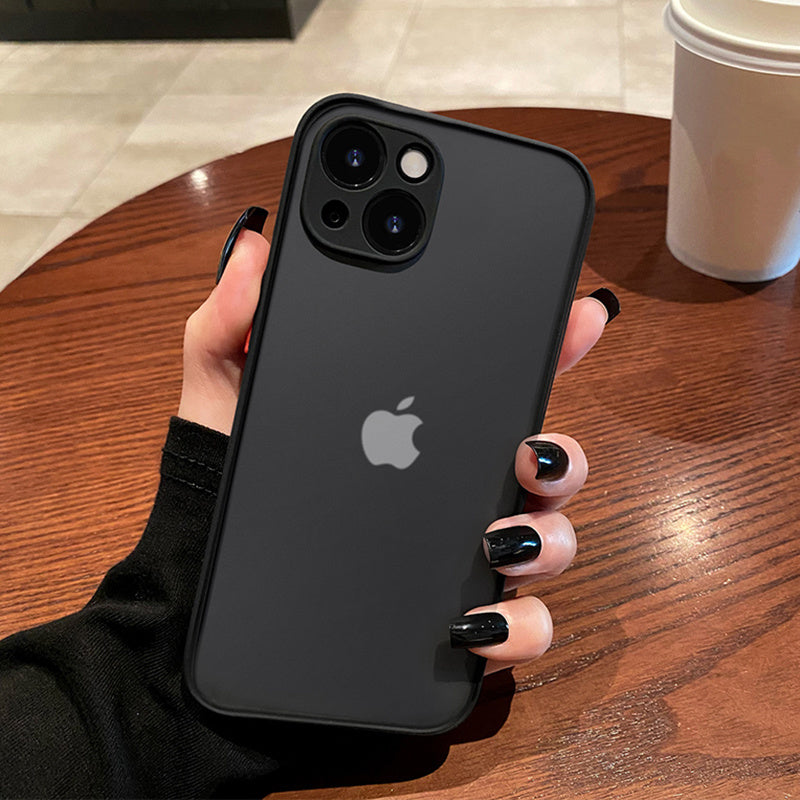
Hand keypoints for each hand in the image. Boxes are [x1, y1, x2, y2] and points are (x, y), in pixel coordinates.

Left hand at [178, 224, 616, 673]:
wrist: (204, 571)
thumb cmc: (223, 476)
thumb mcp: (223, 390)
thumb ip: (233, 320)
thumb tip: (255, 249)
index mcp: (415, 424)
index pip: (497, 378)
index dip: (550, 345)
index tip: (580, 315)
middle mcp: (453, 484)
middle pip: (549, 461)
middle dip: (564, 453)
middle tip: (528, 450)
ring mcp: (460, 552)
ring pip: (551, 539)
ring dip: (549, 536)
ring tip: (498, 538)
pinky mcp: (452, 617)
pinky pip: (517, 627)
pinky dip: (519, 627)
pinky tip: (475, 621)